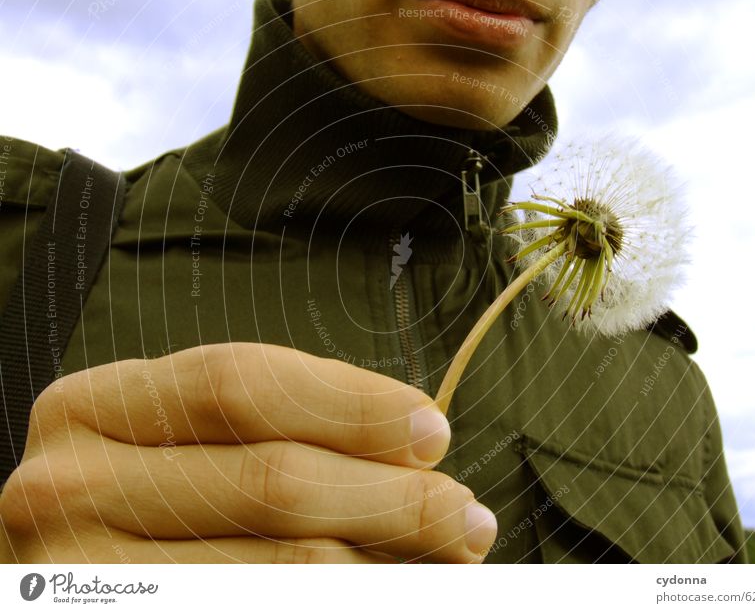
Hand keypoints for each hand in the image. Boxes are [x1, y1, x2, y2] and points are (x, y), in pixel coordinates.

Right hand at [0, 343, 496, 562]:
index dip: (353, 404)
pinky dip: (347, 594)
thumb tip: (418, 441)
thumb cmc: (148, 490)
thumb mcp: (191, 437)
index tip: (434, 428)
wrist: (71, 572)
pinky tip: (390, 584)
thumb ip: (282, 425)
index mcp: (92, 404)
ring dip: (388, 560)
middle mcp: (67, 485)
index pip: (242, 383)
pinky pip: (264, 609)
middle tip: (466, 513)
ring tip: (451, 554)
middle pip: (273, 477)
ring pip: (283, 562)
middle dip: (393, 497)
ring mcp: (82, 576)